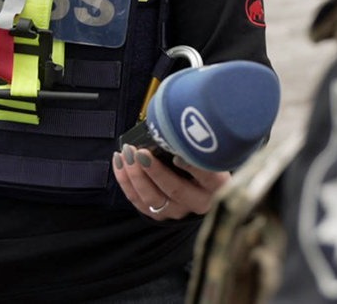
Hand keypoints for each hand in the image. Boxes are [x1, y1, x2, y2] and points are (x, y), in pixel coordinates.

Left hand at [112, 144, 229, 220]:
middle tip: (140, 152)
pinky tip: (120, 162)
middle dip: (154, 170)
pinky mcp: (160, 214)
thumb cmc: (203, 158)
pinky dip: (125, 181)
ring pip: (153, 198)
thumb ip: (196, 140)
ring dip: (136, 175)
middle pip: (175, 189)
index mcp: (216, 185)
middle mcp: (199, 201)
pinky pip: (138, 201)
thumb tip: (176, 121)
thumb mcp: (208, 149)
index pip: (208, 176)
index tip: (177, 153)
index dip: (192, 167)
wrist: (201, 186)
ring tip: (127, 154)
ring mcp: (178, 210)